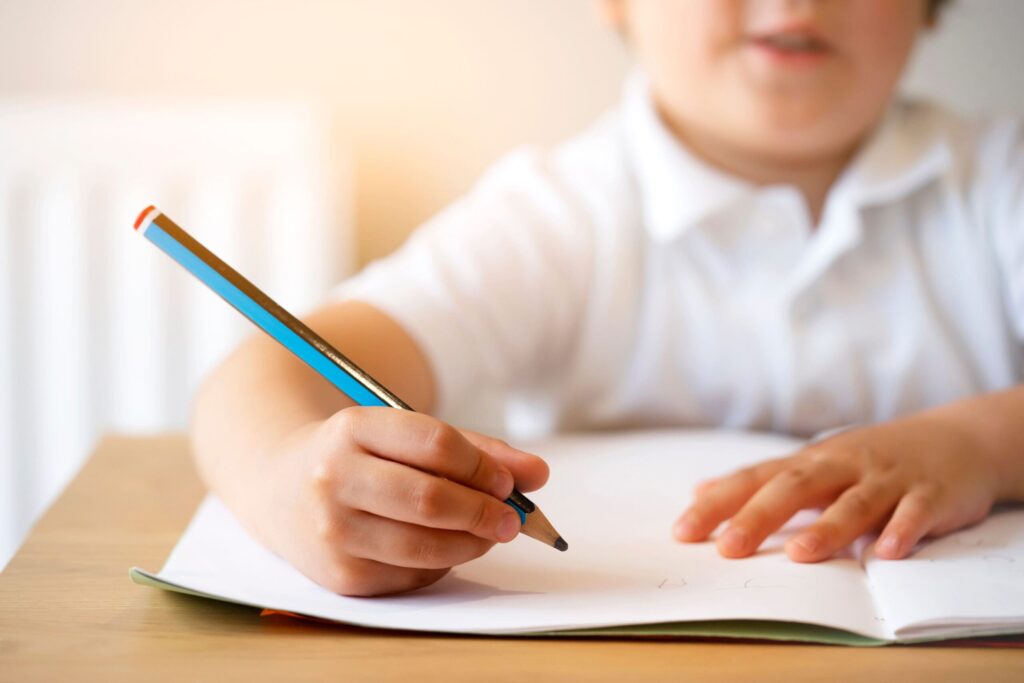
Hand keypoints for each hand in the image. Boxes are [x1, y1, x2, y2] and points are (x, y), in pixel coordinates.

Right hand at [251, 407, 548, 595]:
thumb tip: (539, 474)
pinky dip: (441, 564)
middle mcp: (333, 478)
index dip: (482, 465)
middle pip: (430, 500)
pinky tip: (446, 548)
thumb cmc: (358, 455)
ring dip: (471, 543)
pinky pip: (410, 576)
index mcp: (352, 429)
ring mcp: (332, 531)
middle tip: (513, 518)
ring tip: (489, 533)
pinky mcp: (338, 575)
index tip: (508, 480)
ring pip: (424, 547)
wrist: (278, 486)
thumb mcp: (402, 434)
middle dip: (484, 512)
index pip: (434, 444)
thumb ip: (473, 449)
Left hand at [672, 415, 1004, 561]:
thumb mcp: (812, 464)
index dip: (718, 504)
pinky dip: (901, 531)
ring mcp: (886, 479)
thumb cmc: (869, 459)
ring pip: (854, 502)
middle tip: (727, 548)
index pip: (755, 480)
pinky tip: (886, 553)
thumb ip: (759, 480)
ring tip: (800, 554)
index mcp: (810, 463)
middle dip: (759, 517)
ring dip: (828, 528)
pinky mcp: (929, 494)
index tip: (682, 531)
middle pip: (795, 488)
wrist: (955, 438)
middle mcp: (842, 466)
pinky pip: (914, 513)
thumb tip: (699, 490)